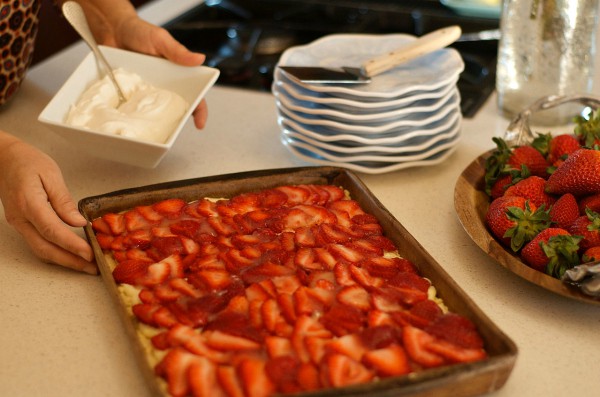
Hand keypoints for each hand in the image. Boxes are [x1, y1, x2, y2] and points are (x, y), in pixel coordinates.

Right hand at [0, 135, 95, 273]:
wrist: (2, 159)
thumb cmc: (27, 161)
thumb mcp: (51, 174)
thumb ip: (64, 201)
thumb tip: (78, 222)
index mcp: (29, 203)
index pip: (53, 231)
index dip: (72, 245)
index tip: (89, 254)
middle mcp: (20, 218)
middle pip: (46, 248)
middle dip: (70, 261)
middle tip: (92, 268)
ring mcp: (18, 223)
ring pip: (41, 249)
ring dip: (64, 260)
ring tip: (85, 265)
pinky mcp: (21, 224)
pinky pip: (38, 243)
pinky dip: (55, 251)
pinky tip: (70, 253)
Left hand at [77, 0, 208, 128]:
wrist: (110, 28)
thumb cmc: (138, 31)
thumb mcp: (160, 40)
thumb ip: (178, 51)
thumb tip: (200, 59)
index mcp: (177, 75)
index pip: (194, 95)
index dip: (199, 110)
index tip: (200, 123)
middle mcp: (163, 86)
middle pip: (176, 108)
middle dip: (177, 122)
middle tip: (174, 132)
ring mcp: (145, 91)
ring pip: (154, 111)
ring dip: (155, 122)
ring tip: (153, 133)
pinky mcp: (128, 92)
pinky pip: (132, 107)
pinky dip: (133, 116)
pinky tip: (130, 123)